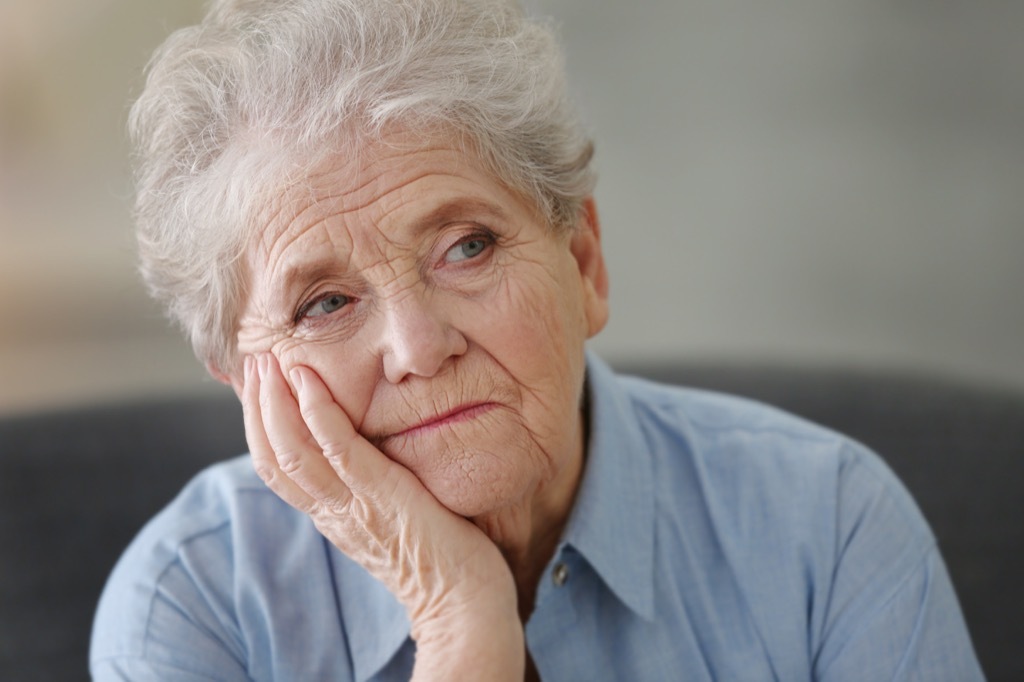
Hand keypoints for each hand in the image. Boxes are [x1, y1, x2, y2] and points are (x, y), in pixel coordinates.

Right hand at [242, 353, 523, 678]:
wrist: (463, 602)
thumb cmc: (440, 557)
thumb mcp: (389, 516)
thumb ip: (370, 489)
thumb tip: (365, 454)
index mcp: (332, 516)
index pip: (277, 468)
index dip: (259, 426)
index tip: (257, 386)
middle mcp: (333, 512)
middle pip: (273, 458)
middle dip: (257, 408)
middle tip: (251, 363)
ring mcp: (354, 506)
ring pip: (294, 452)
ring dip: (276, 403)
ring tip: (269, 363)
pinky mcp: (383, 497)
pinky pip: (339, 450)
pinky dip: (319, 413)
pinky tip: (309, 381)